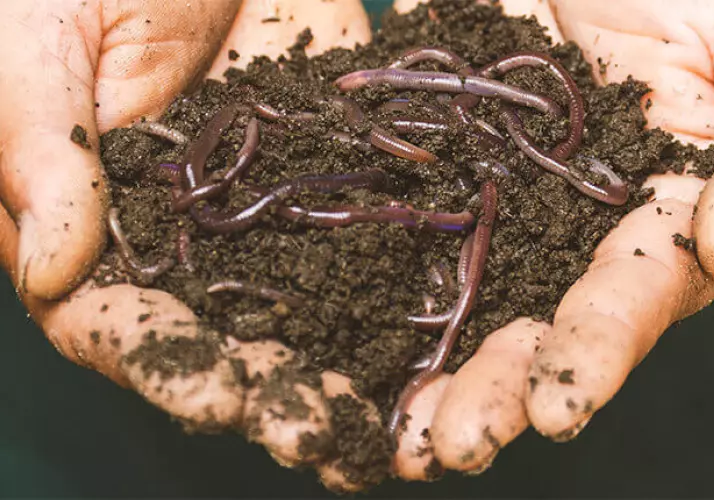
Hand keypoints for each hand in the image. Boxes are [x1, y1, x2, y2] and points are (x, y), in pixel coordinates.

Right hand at [0, 0, 386, 491]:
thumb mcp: (37, 39)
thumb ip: (38, 148)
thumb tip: (50, 271)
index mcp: (92, 215)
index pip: (115, 317)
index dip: (161, 364)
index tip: (217, 397)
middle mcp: (183, 231)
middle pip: (220, 332)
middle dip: (266, 388)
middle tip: (317, 432)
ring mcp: (261, 205)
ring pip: (299, 299)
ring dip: (339, 361)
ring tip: (383, 417)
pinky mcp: (326, 168)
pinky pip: (363, 229)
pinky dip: (398, 279)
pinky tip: (435, 327)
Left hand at [387, 0, 713, 478]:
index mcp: (661, 208)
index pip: (633, 295)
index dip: (596, 351)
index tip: (555, 412)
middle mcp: (577, 223)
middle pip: (537, 319)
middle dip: (498, 386)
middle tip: (452, 445)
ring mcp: (503, 197)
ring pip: (463, 293)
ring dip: (426, 364)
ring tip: (391, 431)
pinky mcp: (442, 163)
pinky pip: (402, 225)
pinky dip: (366, 280)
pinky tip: (332, 336)